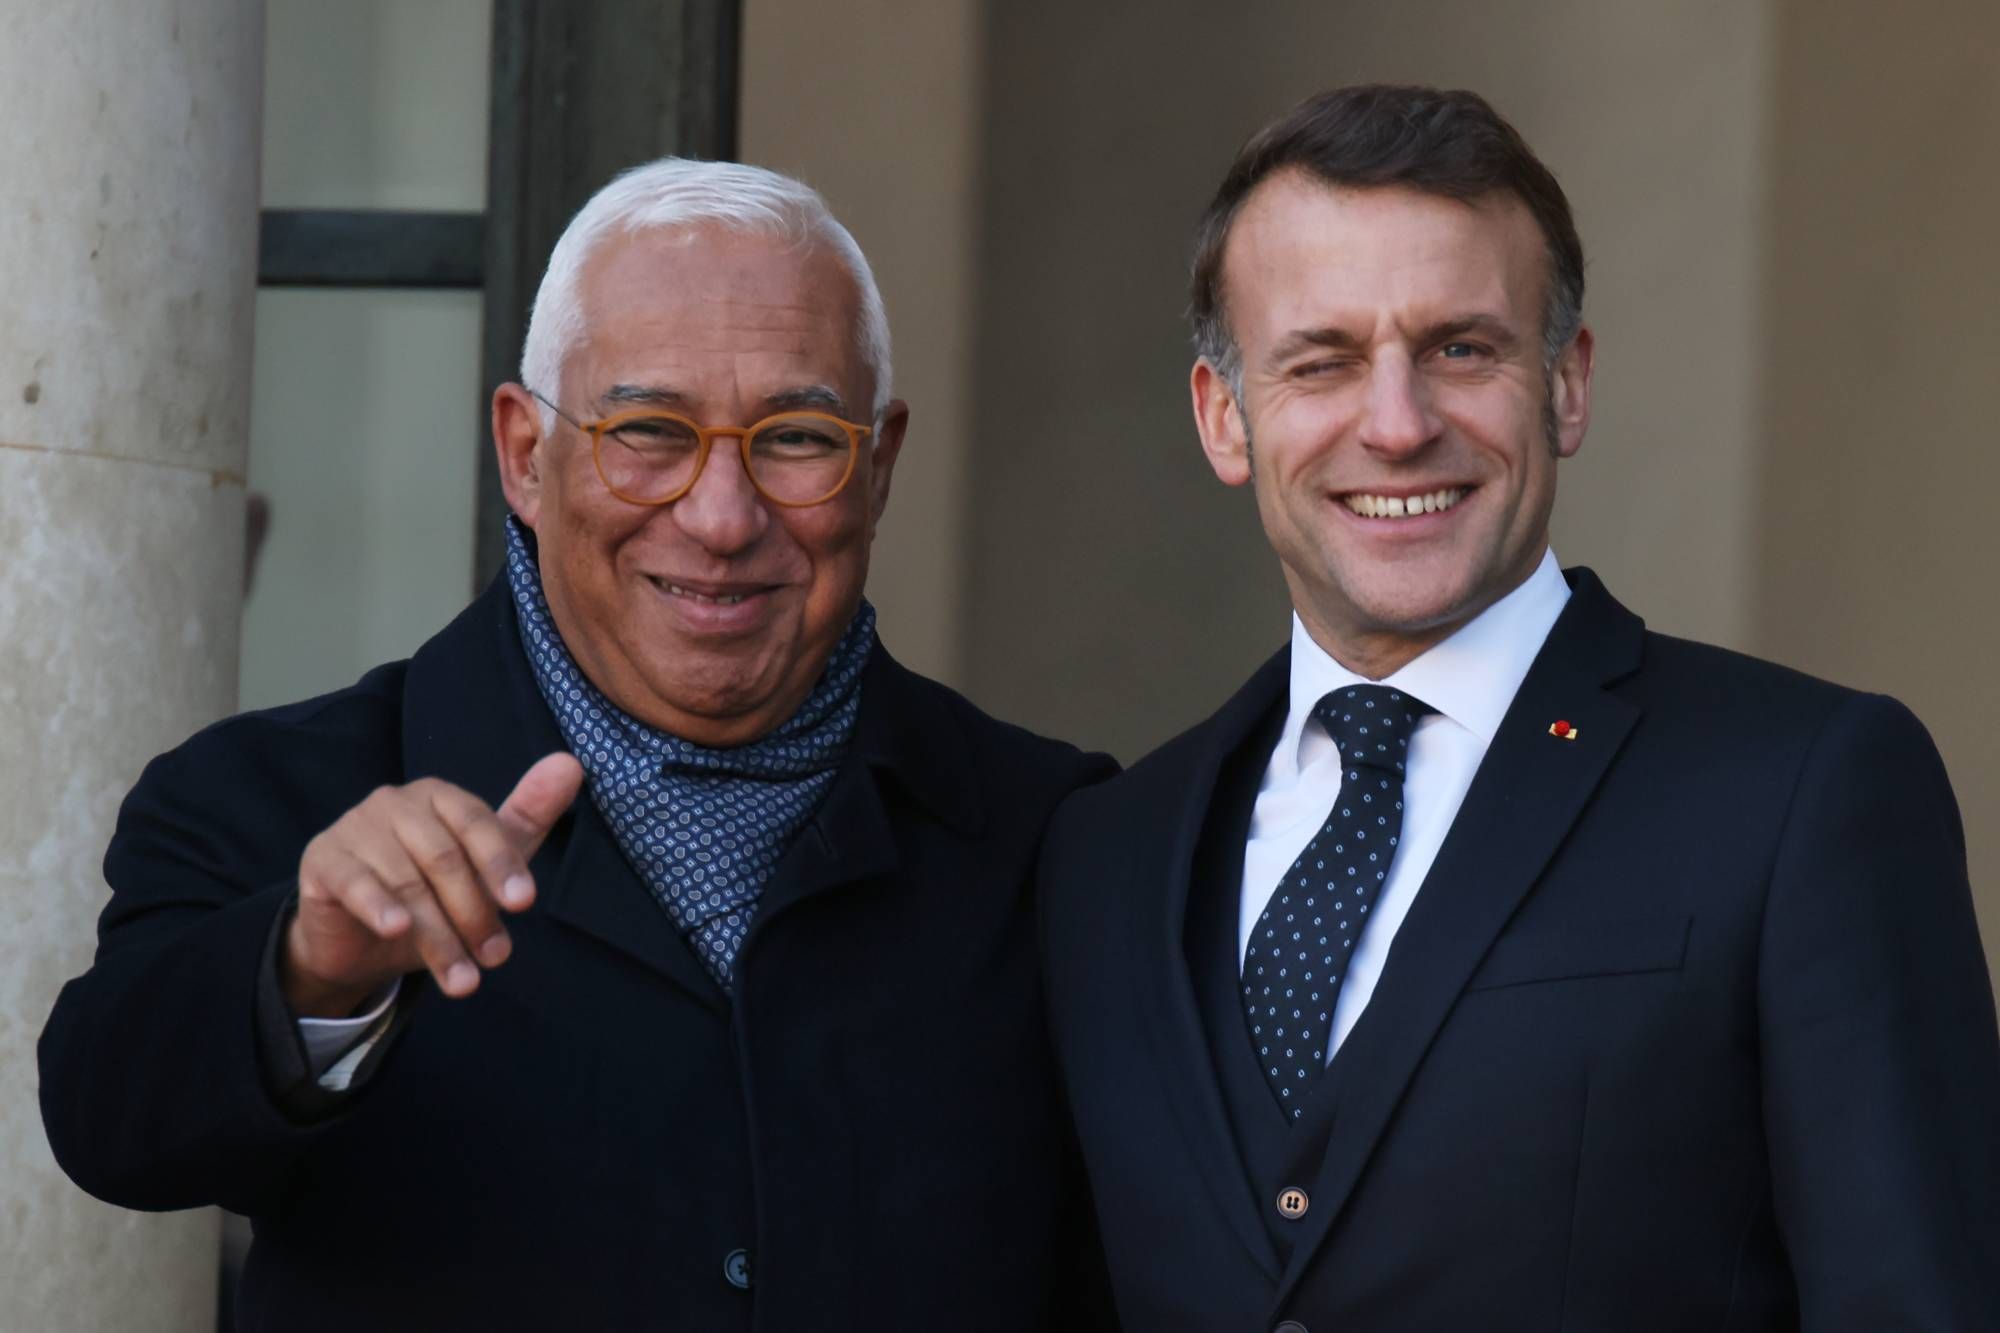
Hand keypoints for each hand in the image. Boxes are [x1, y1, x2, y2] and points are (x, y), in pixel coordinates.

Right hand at [282, 753, 584, 1016]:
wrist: (360, 940)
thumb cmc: (432, 894)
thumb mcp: (485, 861)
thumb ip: (527, 817)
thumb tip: (571, 764)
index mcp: (438, 796)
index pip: (476, 822)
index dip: (501, 863)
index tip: (523, 904)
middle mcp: (394, 802)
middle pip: (443, 858)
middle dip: (474, 913)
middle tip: (496, 958)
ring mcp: (353, 828)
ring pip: (406, 883)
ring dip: (438, 936)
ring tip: (463, 980)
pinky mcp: (322, 860)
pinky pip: (355, 883)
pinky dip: (378, 907)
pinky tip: (396, 931)